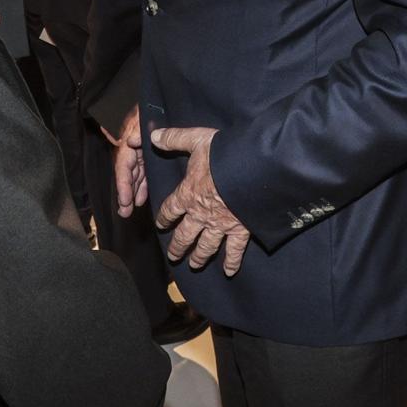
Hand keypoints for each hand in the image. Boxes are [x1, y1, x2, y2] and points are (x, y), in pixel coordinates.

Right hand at [114, 108, 147, 216]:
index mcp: (132, 138)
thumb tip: (129, 141)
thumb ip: (139, 129)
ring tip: (131, 208)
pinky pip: (144, 169)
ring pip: (135, 173)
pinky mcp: (150, 151)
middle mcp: (134, 145)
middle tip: (125, 212)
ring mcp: (142, 148)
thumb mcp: (146, 116)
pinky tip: (142, 196)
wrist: (163, 97)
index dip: (124, 183)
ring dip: (133, 190)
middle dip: (126, 193)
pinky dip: (142, 183)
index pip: (124, 164)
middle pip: (128, 172)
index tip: (125, 200)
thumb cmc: (153, 105)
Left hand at [151, 126, 250, 274]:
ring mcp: (221, 225)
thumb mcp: (197, 140)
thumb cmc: (224, 154)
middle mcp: (201, 214)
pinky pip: (235, 250)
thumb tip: (153, 134)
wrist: (254, 169)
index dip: (164, 218)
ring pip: (206, 246)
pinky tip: (228, 271)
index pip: (170, 209)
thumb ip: (175, 138)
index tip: (161, 225)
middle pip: (185, 235)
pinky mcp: (241, 230)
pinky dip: (232, 261)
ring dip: (199, 257)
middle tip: (173, 256)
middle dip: (178, 246)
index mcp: (188, 194)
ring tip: (194, 265)